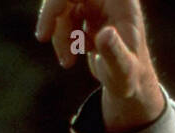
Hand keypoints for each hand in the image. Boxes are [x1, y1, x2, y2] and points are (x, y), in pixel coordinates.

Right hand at [35, 0, 164, 132]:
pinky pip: (65, 16)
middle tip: (42, 37)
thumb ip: (114, 53)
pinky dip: (62, 37)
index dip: (57, 3)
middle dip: (53, 16)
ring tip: (68, 62)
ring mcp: (99, 3)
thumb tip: (105, 34)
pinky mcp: (91, 12)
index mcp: (121, 1)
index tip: (45, 31)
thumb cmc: (130, 77)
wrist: (132, 83)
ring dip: (59, 34)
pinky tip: (73, 55)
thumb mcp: (122, 70)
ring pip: (64, 7)